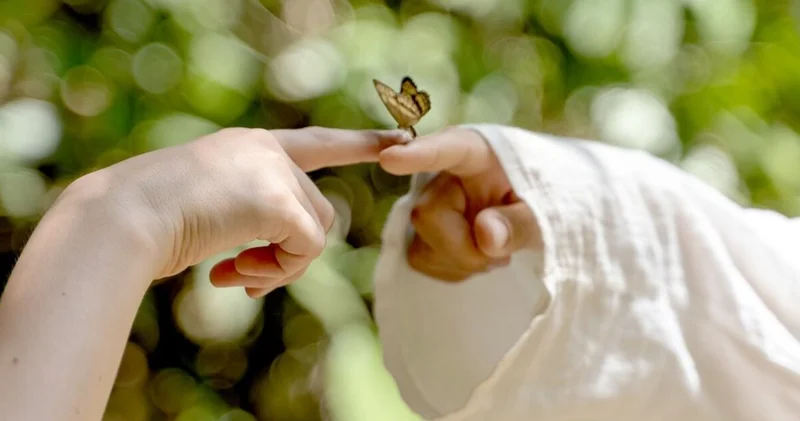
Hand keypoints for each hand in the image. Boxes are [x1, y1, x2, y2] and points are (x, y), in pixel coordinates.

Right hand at [68, 127, 405, 296]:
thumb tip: (296, 245)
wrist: (121, 218)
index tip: (398, 141)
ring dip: (280, 265)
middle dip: (287, 253)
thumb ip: (252, 214)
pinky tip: (230, 275)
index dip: (356, 145)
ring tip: (236, 274)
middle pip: (316, 211)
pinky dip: (276, 272)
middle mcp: (267, 150)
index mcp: (249, 147)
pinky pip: (307, 249)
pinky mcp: (279, 200)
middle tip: (244, 275)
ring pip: (316, 231)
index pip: (315, 143)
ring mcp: (273, 171)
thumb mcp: (209, 208)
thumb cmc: (151, 220)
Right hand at [379, 127, 540, 281]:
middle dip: (466, 248)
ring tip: (492, 252)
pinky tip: (474, 259)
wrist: (533, 219)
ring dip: (463, 263)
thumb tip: (485, 234)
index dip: (418, 154)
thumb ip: (519, 223)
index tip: (390, 159)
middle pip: (427, 214)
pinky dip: (453, 271)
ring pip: (421, 245)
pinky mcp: (420, 232)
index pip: (446, 150)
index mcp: (477, 152)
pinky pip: (420, 260)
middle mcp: (443, 173)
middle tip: (502, 254)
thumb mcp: (546, 215)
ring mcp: (428, 203)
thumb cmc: (542, 204)